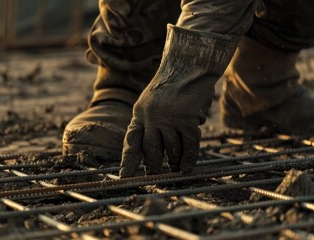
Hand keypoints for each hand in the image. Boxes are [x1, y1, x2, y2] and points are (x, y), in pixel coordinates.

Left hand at [119, 25, 237, 176]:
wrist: (188, 64)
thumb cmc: (171, 83)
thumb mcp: (151, 101)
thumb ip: (149, 121)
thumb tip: (152, 148)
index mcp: (139, 113)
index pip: (131, 141)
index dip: (128, 160)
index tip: (124, 176)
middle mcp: (151, 117)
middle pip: (151, 150)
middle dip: (152, 165)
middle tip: (154, 174)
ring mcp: (169, 119)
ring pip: (171, 150)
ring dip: (173, 162)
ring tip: (174, 169)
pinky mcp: (187, 120)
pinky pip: (189, 146)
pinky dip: (188, 160)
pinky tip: (186, 168)